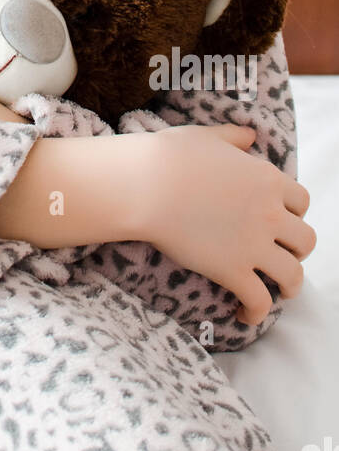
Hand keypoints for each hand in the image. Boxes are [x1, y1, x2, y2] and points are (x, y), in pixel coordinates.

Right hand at [137, 122, 316, 327]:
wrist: (145, 185)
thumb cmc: (170, 156)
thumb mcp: (207, 136)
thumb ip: (234, 137)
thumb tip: (250, 136)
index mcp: (267, 179)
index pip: (302, 201)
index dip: (295, 212)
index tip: (282, 219)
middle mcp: (270, 213)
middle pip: (306, 240)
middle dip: (298, 249)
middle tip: (283, 254)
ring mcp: (254, 245)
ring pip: (293, 275)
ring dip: (290, 286)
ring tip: (280, 292)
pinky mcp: (233, 271)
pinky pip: (259, 300)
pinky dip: (257, 312)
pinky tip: (245, 314)